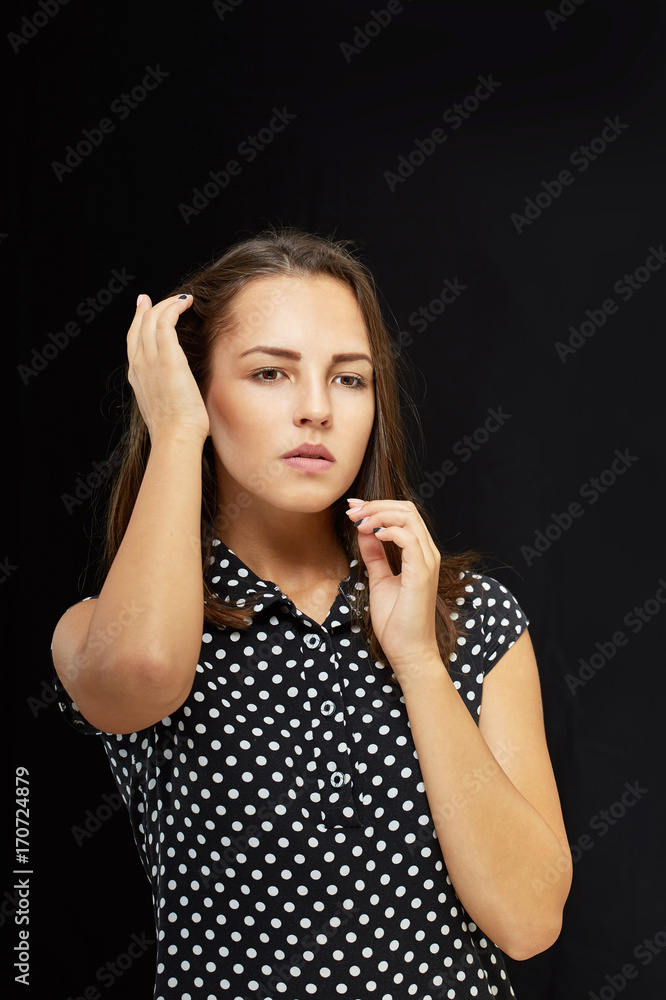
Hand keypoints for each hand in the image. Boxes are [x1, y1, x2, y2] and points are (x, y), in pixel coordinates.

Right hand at [127, 293, 209, 445]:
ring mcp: (150, 360)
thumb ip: (168, 392)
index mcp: (137, 377)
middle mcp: (139, 365)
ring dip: (168, 304)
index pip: (134, 340)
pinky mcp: (167, 357)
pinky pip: (166, 321)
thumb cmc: (178, 430)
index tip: (145, 308)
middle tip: (164, 298)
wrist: (175, 437)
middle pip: (139, 325)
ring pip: (152, 319)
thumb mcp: (167, 408)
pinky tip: (186, 302)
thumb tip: (182, 391)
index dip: (138, 321)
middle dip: (150, 307)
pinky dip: (174, 307)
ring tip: (184, 299)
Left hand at [346, 498, 441, 677]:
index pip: (404, 515)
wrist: (408, 650)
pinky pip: (408, 538)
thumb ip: (375, 555)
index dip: (378, 506)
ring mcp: (427, 562)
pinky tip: (372, 535)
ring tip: (358, 522)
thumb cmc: (397, 621)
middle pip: (407, 509)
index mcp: (420, 553)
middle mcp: (428, 553)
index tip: (353, 509)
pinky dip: (388, 530)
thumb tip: (365, 532)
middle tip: (351, 511)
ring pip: (408, 517)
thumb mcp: (379, 580)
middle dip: (376, 505)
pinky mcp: (422, 573)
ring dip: (379, 514)